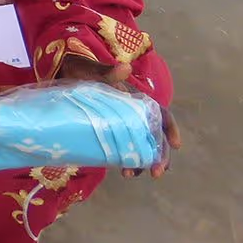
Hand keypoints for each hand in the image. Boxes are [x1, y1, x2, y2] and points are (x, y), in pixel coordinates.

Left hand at [60, 54, 182, 177]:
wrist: (66, 76)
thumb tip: (125, 67)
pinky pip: (124, 151)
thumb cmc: (85, 71)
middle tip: (157, 173)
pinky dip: (127, 163)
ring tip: (132, 174)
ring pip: (141, 148)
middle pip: (154, 137)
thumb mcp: (95, 71)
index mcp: (137, 100)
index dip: (171, 129)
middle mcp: (134, 115)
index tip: (176, 145)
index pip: (161, 115)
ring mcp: (123, 126)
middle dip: (160, 156)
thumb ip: (109, 72)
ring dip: (143, 163)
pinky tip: (123, 172)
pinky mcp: (110, 135)